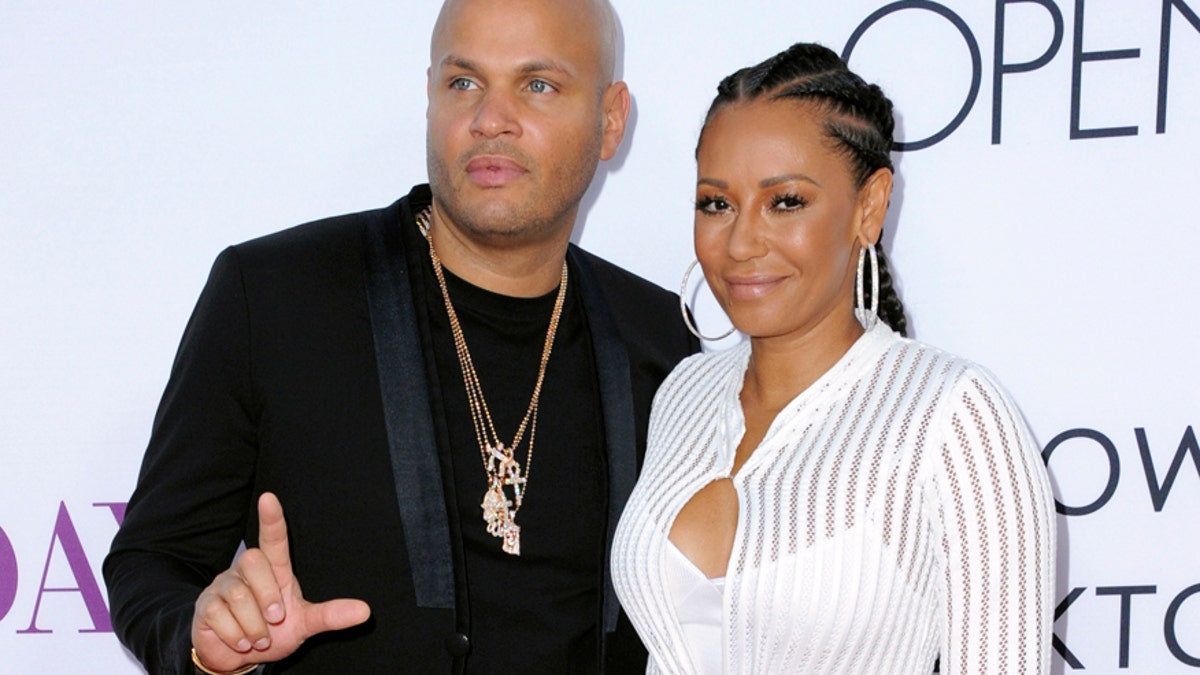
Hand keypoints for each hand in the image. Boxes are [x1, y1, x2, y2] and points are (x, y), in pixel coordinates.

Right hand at [190, 492, 370, 671]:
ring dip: (253, 625)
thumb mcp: (304, 623)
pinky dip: (235, 635)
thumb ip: (330, 615)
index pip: (273, 538)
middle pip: (254, 561)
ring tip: (257, 638)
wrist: (238, 658)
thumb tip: (366, 611)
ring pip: (237, 594)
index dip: (272, 519)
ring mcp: (223, 585)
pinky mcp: (205, 604)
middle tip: (275, 620)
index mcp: (274, 570)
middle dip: (267, 596)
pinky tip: (240, 641)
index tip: (269, 497)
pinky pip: (219, 614)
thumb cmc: (273, 632)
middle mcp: (246, 570)